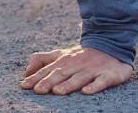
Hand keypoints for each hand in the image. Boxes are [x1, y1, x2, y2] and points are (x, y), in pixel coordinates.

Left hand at [19, 45, 133, 94]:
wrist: (112, 46)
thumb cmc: (81, 56)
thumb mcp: (61, 55)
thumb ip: (43, 60)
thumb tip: (26, 71)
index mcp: (65, 60)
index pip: (48, 70)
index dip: (36, 78)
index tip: (24, 86)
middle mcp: (78, 64)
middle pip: (61, 73)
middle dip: (49, 81)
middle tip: (38, 90)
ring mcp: (93, 69)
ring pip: (79, 78)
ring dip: (68, 84)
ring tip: (57, 91)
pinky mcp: (109, 74)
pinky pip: (102, 81)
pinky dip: (94, 86)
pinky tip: (86, 92)